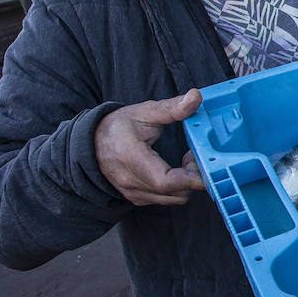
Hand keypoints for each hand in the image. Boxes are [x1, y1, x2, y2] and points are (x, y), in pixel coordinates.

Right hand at [95, 89, 205, 205]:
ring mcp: (133, 193)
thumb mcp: (144, 112)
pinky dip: (176, 189)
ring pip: (173, 199)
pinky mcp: (137, 198)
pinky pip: (165, 200)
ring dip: (186, 183)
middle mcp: (131, 181)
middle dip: (193, 176)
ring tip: (185, 162)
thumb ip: (171, 107)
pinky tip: (174, 170)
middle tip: (196, 156)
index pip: (166, 181)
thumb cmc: (117, 127)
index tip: (206, 165)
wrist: (91, 143)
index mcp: (132, 159)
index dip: (191, 178)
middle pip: (175, 192)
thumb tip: (195, 97)